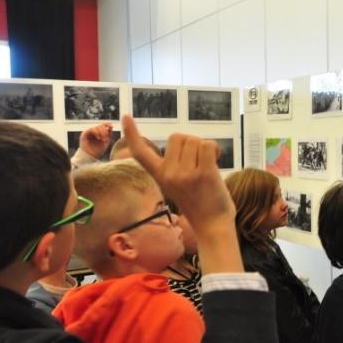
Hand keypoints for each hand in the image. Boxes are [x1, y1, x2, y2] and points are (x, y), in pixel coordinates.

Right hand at [80, 122, 112, 158]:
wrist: (90, 157)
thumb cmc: (98, 151)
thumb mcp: (106, 142)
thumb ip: (108, 134)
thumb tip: (111, 126)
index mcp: (98, 132)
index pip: (102, 125)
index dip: (107, 124)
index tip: (111, 126)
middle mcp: (93, 131)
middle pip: (100, 125)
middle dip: (105, 131)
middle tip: (106, 139)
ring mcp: (88, 132)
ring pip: (96, 127)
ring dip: (102, 132)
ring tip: (103, 139)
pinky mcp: (84, 134)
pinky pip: (91, 129)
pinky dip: (96, 132)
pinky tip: (99, 138)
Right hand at [121, 114, 242, 273]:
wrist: (213, 225)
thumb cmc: (199, 203)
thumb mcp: (177, 185)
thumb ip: (176, 166)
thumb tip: (186, 143)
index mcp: (160, 176)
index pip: (141, 152)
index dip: (133, 134)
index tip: (126, 116)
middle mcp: (169, 174)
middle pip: (177, 136)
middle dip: (191, 143)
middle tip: (199, 163)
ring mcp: (186, 174)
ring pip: (194, 139)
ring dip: (205, 148)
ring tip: (207, 167)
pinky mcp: (204, 174)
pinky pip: (208, 145)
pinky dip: (215, 150)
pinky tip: (216, 163)